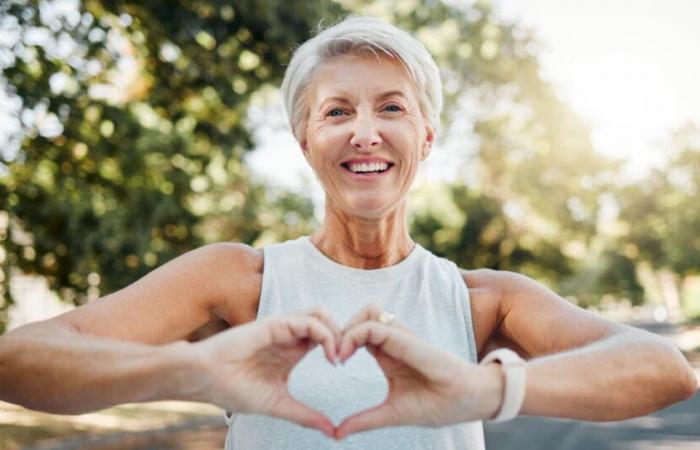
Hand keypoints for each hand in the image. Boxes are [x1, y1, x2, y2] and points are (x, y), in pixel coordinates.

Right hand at [192, 307, 341, 436]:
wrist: (205, 380)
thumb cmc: (234, 390)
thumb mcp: (279, 405)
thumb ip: (306, 415)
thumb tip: (332, 432)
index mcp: (292, 350)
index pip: (326, 337)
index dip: (341, 346)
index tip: (343, 368)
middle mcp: (290, 335)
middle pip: (328, 320)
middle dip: (344, 334)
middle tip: (346, 359)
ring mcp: (283, 328)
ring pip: (321, 313)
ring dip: (336, 331)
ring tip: (338, 356)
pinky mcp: (275, 324)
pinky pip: (308, 320)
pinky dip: (325, 334)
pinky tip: (328, 355)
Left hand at [334, 304, 502, 439]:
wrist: (468, 402)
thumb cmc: (437, 404)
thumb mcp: (391, 413)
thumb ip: (364, 420)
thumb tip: (337, 434)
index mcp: (388, 354)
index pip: (359, 334)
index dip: (341, 342)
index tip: (333, 363)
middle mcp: (393, 341)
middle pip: (361, 316)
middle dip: (341, 330)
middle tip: (332, 355)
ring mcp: (400, 338)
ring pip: (368, 311)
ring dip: (348, 327)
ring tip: (339, 354)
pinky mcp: (406, 339)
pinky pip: (374, 325)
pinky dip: (354, 334)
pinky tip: (346, 355)